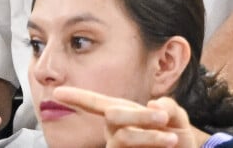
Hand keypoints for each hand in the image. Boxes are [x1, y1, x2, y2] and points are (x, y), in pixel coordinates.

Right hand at [53, 86, 209, 147]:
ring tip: (172, 140)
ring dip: (150, 137)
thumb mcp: (177, 117)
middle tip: (164, 119)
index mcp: (121, 112)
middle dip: (139, 116)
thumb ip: (169, 107)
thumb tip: (153, 106)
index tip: (56, 92)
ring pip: (124, 137)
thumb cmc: (175, 134)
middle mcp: (114, 130)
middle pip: (114, 115)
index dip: (75, 96)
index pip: (94, 102)